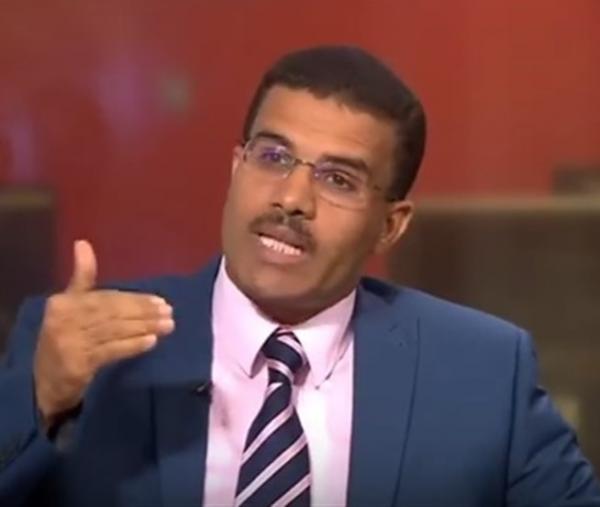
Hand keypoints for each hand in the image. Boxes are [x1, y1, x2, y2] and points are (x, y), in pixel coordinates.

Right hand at [33, 240, 173, 427]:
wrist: (47, 380)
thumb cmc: (66, 336)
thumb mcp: (70, 305)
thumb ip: (82, 276)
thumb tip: (83, 243)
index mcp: (63, 302)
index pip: (106, 298)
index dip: (134, 299)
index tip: (159, 301)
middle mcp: (64, 320)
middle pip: (113, 313)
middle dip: (144, 313)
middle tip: (169, 313)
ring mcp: (70, 342)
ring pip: (115, 331)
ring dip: (145, 328)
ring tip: (167, 326)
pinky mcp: (78, 363)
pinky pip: (112, 350)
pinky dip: (133, 345)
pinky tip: (151, 342)